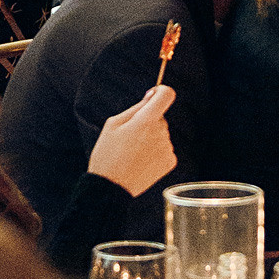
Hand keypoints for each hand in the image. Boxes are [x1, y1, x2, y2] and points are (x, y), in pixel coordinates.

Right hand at [87, 80, 175, 199]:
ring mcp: (167, 148)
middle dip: (148, 121)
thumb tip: (151, 96)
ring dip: (152, 138)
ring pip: (162, 134)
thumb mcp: (113, 124)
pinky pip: (165, 148)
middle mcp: (161, 133)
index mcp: (146, 120)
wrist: (111, 187)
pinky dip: (155, 152)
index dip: (161, 92)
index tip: (154, 96)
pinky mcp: (170, 162)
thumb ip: (135, 108)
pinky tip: (141, 161)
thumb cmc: (108, 154)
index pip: (167, 95)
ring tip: (133, 152)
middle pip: (160, 117)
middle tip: (130, 137)